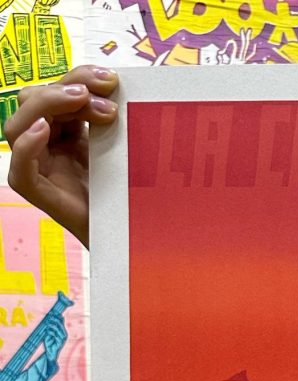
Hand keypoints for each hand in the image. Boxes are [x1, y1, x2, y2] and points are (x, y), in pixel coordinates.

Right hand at [3, 67, 118, 248]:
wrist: (128, 234)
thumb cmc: (123, 192)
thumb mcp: (115, 145)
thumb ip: (105, 117)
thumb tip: (111, 84)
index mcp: (61, 131)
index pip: (56, 92)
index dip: (79, 78)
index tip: (112, 80)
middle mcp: (42, 144)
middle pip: (35, 99)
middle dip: (69, 89)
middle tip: (107, 99)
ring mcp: (35, 167)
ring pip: (19, 123)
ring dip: (51, 104)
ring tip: (84, 102)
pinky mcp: (34, 191)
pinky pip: (19, 164)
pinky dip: (28, 143)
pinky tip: (44, 129)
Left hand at [41, 315, 66, 365]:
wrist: (51, 354)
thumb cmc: (50, 343)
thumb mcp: (50, 333)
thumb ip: (51, 326)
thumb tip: (51, 318)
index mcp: (62, 331)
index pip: (61, 322)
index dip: (57, 316)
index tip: (53, 311)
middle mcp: (64, 335)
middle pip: (60, 325)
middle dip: (55, 320)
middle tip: (50, 316)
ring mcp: (62, 339)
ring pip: (58, 329)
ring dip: (52, 326)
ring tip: (48, 324)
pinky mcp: (60, 343)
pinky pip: (56, 336)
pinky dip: (51, 332)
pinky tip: (48, 331)